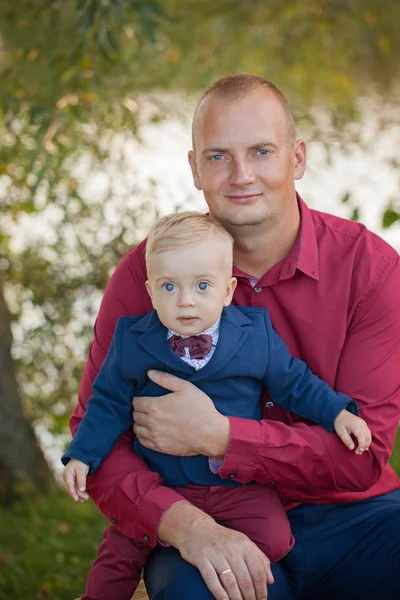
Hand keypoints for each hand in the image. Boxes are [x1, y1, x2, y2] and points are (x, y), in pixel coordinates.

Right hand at [63, 459, 89, 501]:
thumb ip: (81, 480)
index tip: (77, 499)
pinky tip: (83, 494)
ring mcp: (69, 479)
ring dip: (79, 494)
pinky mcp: (73, 479)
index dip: (73, 494)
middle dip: (78, 495)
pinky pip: (75, 486)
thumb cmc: (81, 462)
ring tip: (85, 499)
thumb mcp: (82, 471)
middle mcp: (67, 478)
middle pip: (71, 489)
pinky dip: (79, 490)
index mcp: (67, 475)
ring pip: (73, 488)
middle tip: (85, 499)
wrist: (81, 455)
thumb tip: (82, 490)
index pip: (70, 487)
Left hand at [132, 370, 229, 456]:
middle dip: (139, 410)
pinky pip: (143, 441)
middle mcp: (151, 422)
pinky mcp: (159, 447)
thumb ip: (166, 379)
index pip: (136, 402)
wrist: (210, 433)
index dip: (138, 399)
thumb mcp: (185, 387)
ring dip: (139, 423)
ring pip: (137, 429)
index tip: (143, 399)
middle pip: (135, 415)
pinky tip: (149, 432)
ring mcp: (154, 436)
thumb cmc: (199, 408)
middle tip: (146, 409)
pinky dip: (142, 436)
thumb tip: (149, 373)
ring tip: (147, 420)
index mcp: (155, 406)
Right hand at [159, 502, 273, 599]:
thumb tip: (271, 580)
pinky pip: (212, 580)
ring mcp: (216, 554)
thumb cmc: (223, 538)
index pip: (258, 571)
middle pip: (245, 579)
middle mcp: (231, 548)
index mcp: (244, 544)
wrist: (196, 528)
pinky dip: (219, 594)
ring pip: (230, 582)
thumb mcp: (243, 542)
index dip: (262, 589)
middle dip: (250, 597)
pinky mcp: (201, 559)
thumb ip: (259, 559)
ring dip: (237, 599)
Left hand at [334, 409, 371, 454]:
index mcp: (356, 425)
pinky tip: (363, 446)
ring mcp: (364, 424)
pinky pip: (368, 434)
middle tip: (357, 452)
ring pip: (369, 436)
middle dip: (364, 446)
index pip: (362, 436)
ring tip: (360, 450)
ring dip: (366, 444)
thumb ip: (346, 439)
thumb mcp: (340, 431)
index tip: (358, 451)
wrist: (341, 413)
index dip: (362, 445)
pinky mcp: (364, 425)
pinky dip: (367, 440)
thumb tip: (352, 448)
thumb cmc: (340, 422)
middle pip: (367, 437)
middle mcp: (362, 424)